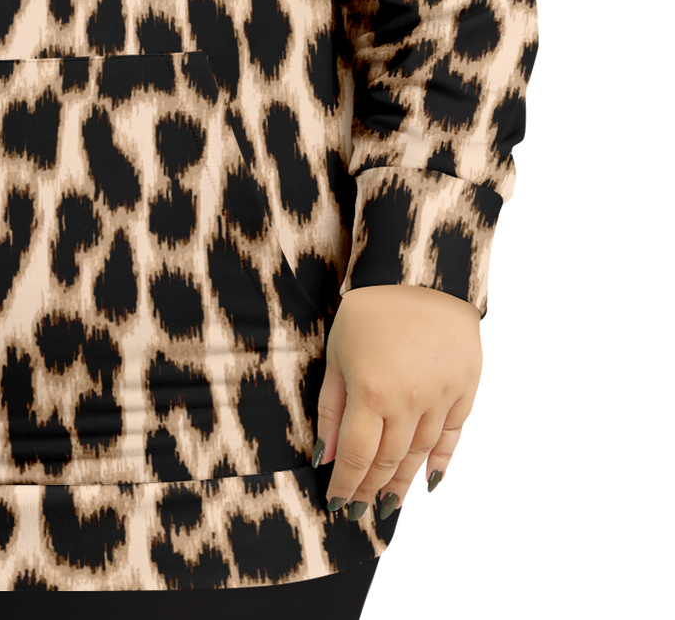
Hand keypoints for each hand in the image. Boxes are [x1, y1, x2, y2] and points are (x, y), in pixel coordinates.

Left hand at [315, 284, 484, 517]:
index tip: (338, 504)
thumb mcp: (338, 351)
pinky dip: (441, 464)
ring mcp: (441, 400)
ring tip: (390, 505)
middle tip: (362, 511)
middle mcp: (408, 402)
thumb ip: (332, 406)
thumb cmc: (372, 313)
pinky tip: (430, 483)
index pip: (357, 455)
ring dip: (404, 485)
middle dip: (372, 491)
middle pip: (389, 462)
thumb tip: (324, 457)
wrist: (427, 279)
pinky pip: (453, 439)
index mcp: (371, 391)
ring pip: (421, 457)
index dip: (347, 485)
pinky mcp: (467, 393)